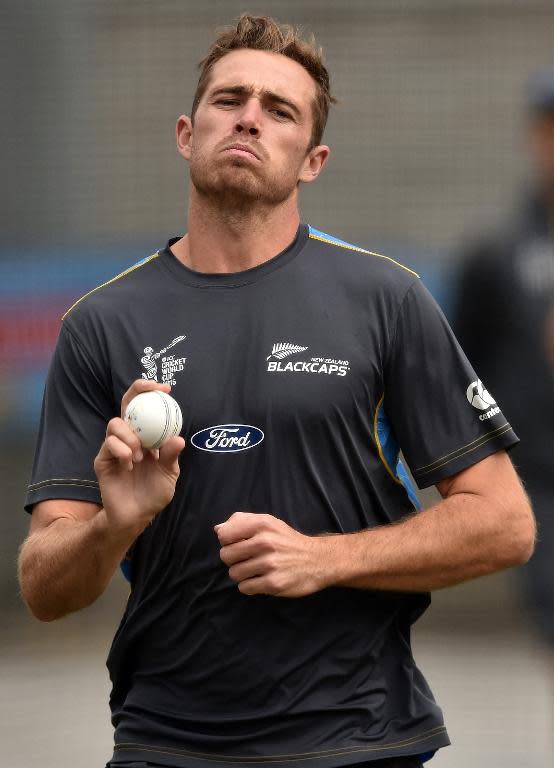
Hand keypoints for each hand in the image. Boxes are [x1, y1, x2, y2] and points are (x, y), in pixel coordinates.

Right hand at [94, 379, 184, 535]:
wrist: (136, 516)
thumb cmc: (154, 494)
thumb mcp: (169, 474)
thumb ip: (171, 456)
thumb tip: (178, 438)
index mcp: (147, 437)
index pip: (146, 408)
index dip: (151, 393)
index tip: (165, 388)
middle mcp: (130, 437)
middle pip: (127, 405)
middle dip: (135, 392)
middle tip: (150, 391)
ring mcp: (115, 447)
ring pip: (116, 424)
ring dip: (130, 436)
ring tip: (140, 455)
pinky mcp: (103, 459)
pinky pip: (109, 444)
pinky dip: (122, 451)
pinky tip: (129, 465)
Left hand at [215, 512, 326, 596]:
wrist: (318, 560)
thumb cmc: (287, 540)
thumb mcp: (269, 522)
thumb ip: (242, 521)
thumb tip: (218, 529)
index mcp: (262, 524)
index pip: (224, 535)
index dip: (227, 541)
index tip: (239, 543)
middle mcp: (265, 542)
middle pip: (225, 556)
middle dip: (233, 559)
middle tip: (247, 559)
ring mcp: (269, 564)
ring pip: (234, 573)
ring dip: (241, 574)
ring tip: (255, 570)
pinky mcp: (273, 583)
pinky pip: (245, 588)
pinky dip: (249, 586)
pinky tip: (261, 580)